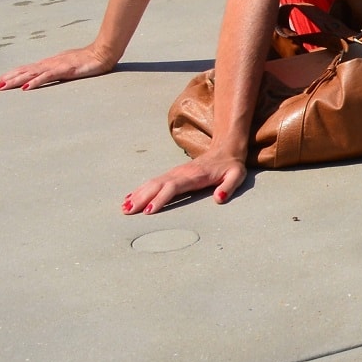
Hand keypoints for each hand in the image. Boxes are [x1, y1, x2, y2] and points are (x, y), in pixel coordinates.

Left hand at [0, 43, 115, 91]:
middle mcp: (47, 64)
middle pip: (21, 71)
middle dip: (4, 79)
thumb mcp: (66, 66)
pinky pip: (47, 77)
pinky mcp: (65, 70)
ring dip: (13, 81)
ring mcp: (55, 66)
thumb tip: (42, 77)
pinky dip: (35, 82)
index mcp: (46, 64)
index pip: (23, 70)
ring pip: (30, 74)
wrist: (102, 52)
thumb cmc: (86, 60)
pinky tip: (26, 88)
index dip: (7, 76)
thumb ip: (54, 71)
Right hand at [124, 151, 247, 214]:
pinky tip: (130, 198)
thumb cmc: (231, 166)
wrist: (225, 149)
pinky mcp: (172, 174)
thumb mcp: (237, 175)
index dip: (161, 198)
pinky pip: (153, 182)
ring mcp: (174, 172)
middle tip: (128, 212)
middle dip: (142, 199)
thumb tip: (219, 198)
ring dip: (138, 195)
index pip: (173, 187)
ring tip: (124, 208)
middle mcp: (180, 173)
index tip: (150, 211)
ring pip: (152, 183)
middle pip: (157, 185)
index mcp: (194, 176)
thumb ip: (229, 186)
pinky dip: (140, 190)